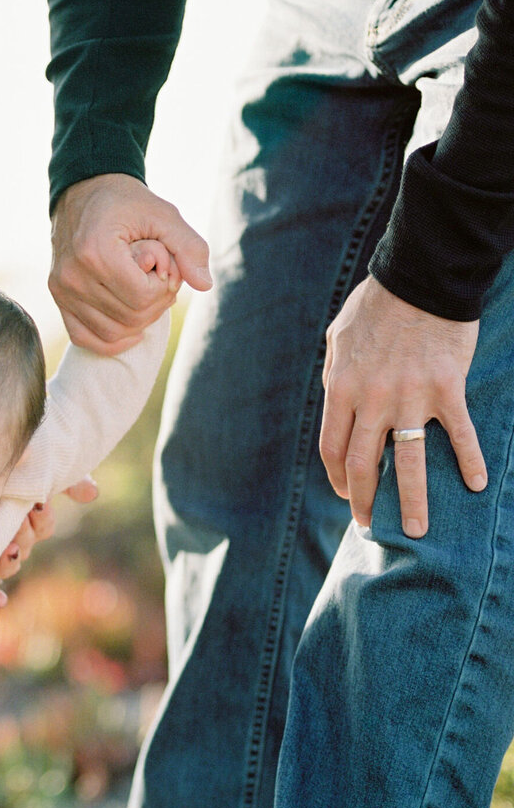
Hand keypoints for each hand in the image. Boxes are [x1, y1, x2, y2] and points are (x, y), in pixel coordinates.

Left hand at [0, 478, 98, 605]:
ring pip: (9, 567)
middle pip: (26, 548)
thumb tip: (92, 493)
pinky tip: (1, 600)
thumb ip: (67, 480)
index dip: (43, 520)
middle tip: (18, 519)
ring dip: (11, 560)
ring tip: (6, 546)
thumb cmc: (7, 471)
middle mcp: (12, 539)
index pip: (43, 528)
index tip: (38, 504)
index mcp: (27, 520)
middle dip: (24, 534)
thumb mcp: (37, 469)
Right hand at [51, 173, 211, 354]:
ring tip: (142, 290)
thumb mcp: (164, 215)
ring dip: (138, 320)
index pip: (142, 297)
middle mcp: (73, 275)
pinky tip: (129, 324)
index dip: (164, 286)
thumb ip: (189, 247)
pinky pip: (86, 338)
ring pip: (112, 333)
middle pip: (130, 318)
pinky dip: (112, 339)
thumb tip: (205, 285)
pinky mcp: (58, 299)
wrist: (84, 192)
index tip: (163, 262)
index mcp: (96, 251)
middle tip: (157, 277)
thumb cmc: (127, 203)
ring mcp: (61, 290)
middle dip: (155, 302)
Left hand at [320, 276, 485, 537]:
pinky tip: (474, 485)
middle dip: (364, 500)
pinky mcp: (447, 389)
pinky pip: (458, 433)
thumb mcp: (338, 338)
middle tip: (370, 526)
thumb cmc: (376, 304)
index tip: (345, 494)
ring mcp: (410, 397)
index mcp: (341, 389)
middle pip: (365, 465)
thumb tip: (335, 401)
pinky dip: (468, 461)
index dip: (337, 478)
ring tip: (416, 531)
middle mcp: (372, 400)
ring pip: (409, 462)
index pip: (333, 449)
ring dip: (411, 500)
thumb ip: (335, 375)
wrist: (420, 277)